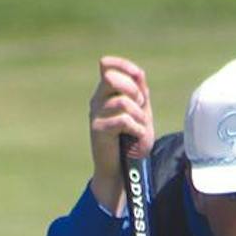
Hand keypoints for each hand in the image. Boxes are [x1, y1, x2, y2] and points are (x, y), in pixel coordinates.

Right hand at [88, 55, 154, 214]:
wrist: (120, 170)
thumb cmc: (131, 142)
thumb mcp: (140, 114)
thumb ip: (140, 94)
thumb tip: (139, 74)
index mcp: (106, 93)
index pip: (107, 65)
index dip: (124, 65)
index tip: (139, 76)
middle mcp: (97, 100)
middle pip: (111, 77)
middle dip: (133, 90)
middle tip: (140, 106)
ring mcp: (95, 114)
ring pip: (122, 101)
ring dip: (139, 114)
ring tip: (140, 126)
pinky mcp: (98, 130)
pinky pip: (123, 120)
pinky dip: (137, 128)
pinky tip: (137, 136)